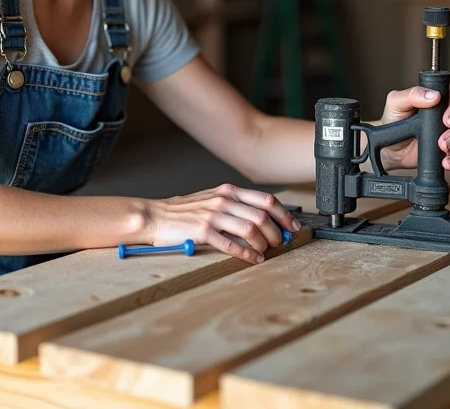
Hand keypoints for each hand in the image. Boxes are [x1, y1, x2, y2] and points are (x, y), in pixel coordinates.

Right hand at [147, 183, 300, 264]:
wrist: (156, 216)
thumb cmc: (185, 211)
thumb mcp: (212, 199)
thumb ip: (235, 205)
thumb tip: (263, 219)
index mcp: (228, 191)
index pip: (266, 199)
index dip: (284, 214)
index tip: (293, 227)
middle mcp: (223, 200)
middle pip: (262, 215)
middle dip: (276, 232)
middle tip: (279, 243)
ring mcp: (213, 215)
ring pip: (251, 229)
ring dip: (264, 244)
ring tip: (265, 252)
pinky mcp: (203, 232)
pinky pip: (232, 244)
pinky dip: (247, 254)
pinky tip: (253, 259)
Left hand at [377, 82, 449, 171]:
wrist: (388, 146)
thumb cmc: (392, 119)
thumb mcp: (396, 102)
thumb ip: (412, 94)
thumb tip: (434, 95)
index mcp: (436, 97)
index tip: (447, 118)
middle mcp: (445, 113)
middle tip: (444, 138)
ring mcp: (448, 131)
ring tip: (443, 148)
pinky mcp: (447, 149)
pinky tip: (446, 161)